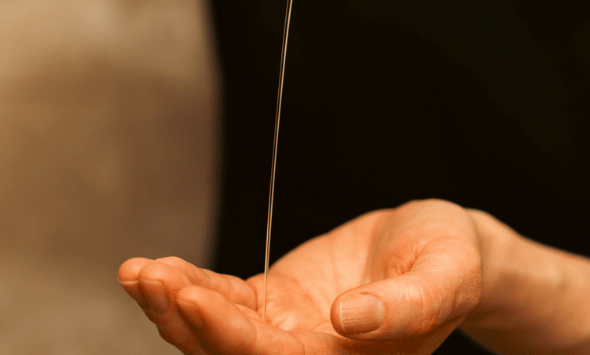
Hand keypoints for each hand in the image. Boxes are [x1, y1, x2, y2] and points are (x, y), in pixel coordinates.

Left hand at [118, 200, 487, 354]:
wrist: (443, 246)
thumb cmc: (452, 262)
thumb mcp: (444, 278)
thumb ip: (405, 306)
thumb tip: (351, 318)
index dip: (228, 336)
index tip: (190, 295)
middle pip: (231, 354)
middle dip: (184, 320)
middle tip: (148, 278)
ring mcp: (285, 332)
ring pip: (216, 332)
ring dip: (173, 305)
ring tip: (138, 274)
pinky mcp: (273, 302)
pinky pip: (221, 299)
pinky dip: (187, 284)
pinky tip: (154, 269)